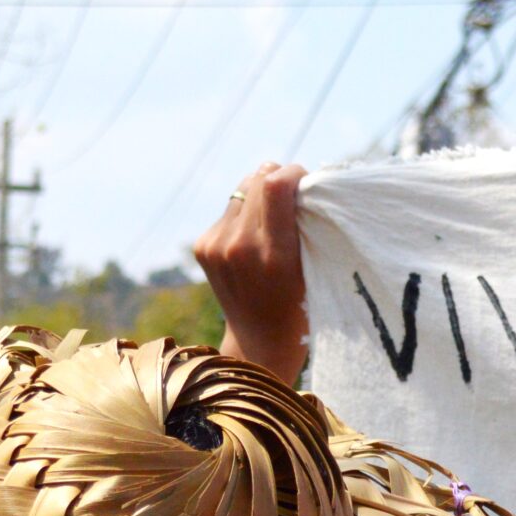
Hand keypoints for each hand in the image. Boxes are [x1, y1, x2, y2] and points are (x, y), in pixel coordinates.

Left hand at [194, 161, 307, 385]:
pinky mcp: (202, 246)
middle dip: (280, 178)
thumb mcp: (313, 267)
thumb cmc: (300, 305)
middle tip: (294, 195)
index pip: (274, 185)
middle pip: (258, 179)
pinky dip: (245, 213)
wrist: (259, 342)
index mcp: (273, 255)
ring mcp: (215, 246)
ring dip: (260, 193)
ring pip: (242, 189)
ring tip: (274, 217)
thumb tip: (297, 179)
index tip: (306, 182)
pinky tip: (254, 237)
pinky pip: (229, 208)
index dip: (293, 173)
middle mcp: (238, 247)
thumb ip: (304, 225)